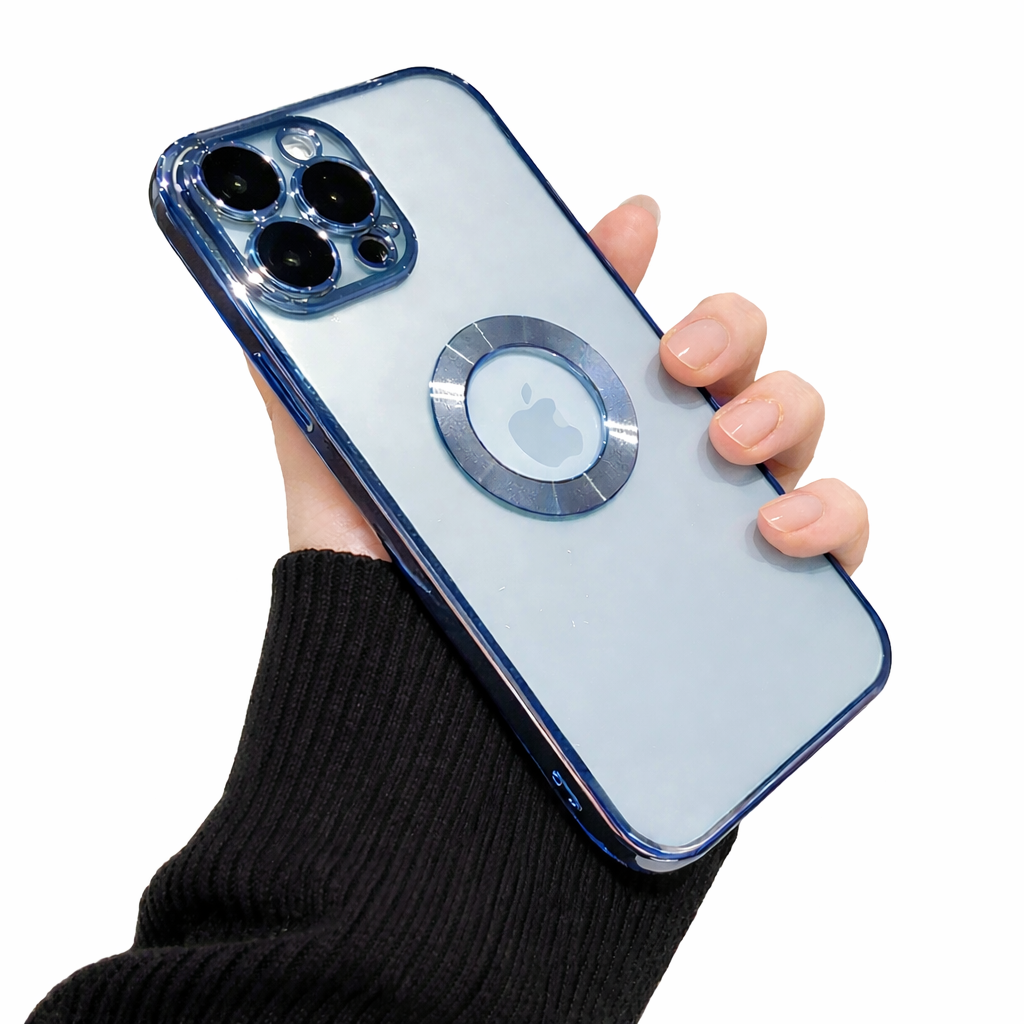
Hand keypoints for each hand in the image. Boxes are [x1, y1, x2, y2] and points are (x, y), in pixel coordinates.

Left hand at [249, 195, 867, 572]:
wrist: (437, 761)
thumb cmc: (400, 625)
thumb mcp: (348, 498)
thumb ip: (316, 398)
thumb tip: (264, 303)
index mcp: (560, 424)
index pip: (608, 320)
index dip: (624, 259)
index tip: (629, 223)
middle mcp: (639, 468)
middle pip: (722, 360)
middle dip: (723, 327)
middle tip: (676, 358)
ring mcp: (698, 531)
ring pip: (788, 429)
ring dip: (782, 408)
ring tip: (727, 443)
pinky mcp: (750, 606)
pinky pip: (831, 541)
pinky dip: (830, 517)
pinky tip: (779, 527)